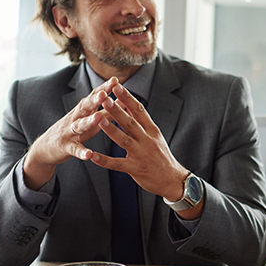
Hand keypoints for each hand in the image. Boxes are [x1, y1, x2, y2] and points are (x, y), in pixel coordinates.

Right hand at [22, 77, 118, 188]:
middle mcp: (75, 118)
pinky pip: (75, 149)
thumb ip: (106, 112)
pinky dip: (82, 152)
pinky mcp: (66, 147)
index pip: (93, 97)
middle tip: (104, 93)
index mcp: (83, 111)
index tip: (114, 80)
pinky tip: (89, 155)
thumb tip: (123, 101)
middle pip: (85, 107)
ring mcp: (69, 132)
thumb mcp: (90, 120)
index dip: (103, 88)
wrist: (46, 148)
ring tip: (98, 118)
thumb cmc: (74, 131)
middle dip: (95, 100)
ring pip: (79, 126)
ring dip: (89, 121)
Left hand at [90, 84, 200, 215]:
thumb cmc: (161, 156)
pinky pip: (117, 164)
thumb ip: (140, 120)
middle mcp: (147, 140)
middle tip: (104, 98)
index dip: (127, 98)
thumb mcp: (154, 135)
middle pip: (130, 122)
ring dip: (110, 129)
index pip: (139, 110)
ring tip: (98, 120)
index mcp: (152, 130)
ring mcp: (141, 155)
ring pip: (123, 140)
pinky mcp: (135, 169)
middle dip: (116, 110)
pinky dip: (104, 160)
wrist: (173, 179)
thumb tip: (126, 103)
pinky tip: (93, 156)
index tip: (117, 86)